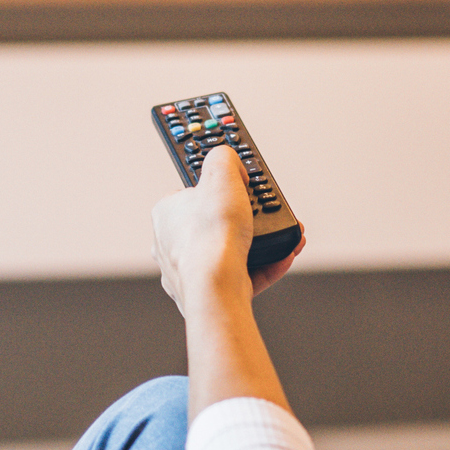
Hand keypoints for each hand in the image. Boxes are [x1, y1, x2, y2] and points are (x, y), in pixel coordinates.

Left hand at [151, 146, 303, 315]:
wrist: (216, 287)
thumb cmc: (211, 237)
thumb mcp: (221, 174)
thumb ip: (224, 157)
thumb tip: (228, 161)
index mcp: (166, 214)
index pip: (192, 191)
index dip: (218, 186)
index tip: (238, 184)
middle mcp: (172, 244)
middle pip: (214, 222)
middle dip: (245, 217)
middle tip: (264, 211)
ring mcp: (189, 271)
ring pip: (230, 250)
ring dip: (260, 241)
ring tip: (282, 232)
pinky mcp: (209, 292)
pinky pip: (243, 274)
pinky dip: (265, 265)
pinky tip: (282, 255)